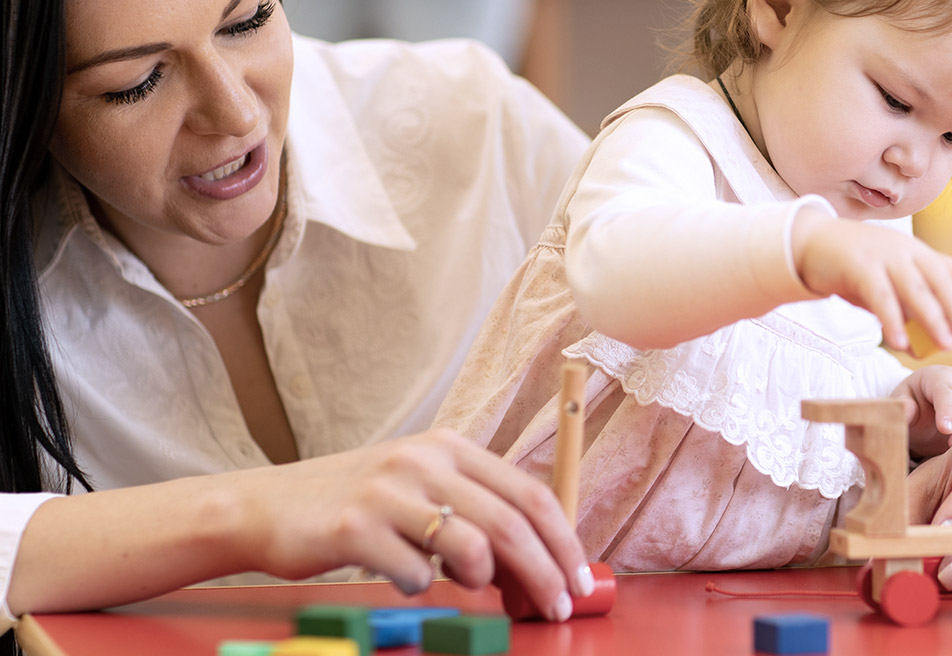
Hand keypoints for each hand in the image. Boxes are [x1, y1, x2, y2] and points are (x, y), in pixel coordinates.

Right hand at [230, 429, 591, 620]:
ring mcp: (389, 491)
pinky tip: (405, 578)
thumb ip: (473, 513)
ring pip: (472, 547)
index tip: (580, 579)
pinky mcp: (355, 527)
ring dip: (483, 582)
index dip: (564, 540)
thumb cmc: (354, 507)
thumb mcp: (418, 488)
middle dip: (544, 573)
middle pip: (511, 523)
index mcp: (449, 447)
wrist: (266, 508)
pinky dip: (422, 589)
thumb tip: (536, 565)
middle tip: (556, 609)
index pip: (530, 492)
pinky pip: (416, 574)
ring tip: (469, 587)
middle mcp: (424, 460)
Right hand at [791, 208, 951, 352]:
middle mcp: (906, 250)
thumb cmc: (853, 269)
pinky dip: (892, 321)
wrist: (811, 244)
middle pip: (940, 281)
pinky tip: (899, 343)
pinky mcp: (860, 266)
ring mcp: (884, 256)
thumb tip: (922, 348)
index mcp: (916, 251)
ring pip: (916, 289)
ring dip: (934, 319)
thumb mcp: (886, 284)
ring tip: (946, 346)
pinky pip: (881, 297)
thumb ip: (904, 310)